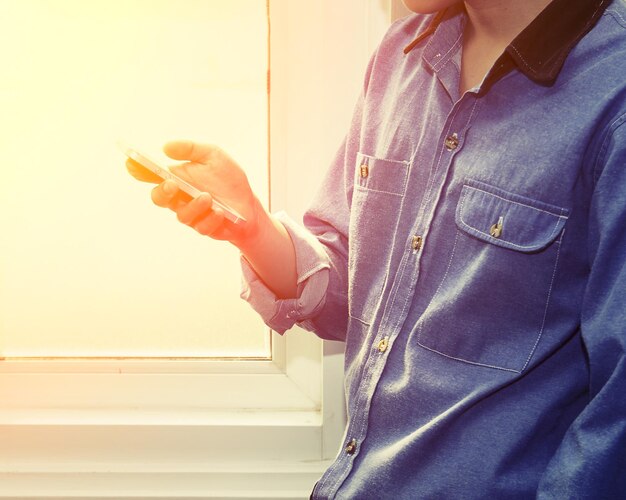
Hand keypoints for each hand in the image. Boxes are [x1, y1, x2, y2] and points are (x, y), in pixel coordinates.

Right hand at [127, 140, 263, 245]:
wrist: (249, 203)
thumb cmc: (228, 179)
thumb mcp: (214, 155)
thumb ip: (191, 149)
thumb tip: (166, 147)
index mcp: (177, 177)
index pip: (152, 175)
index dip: (139, 170)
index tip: (132, 163)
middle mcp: (180, 197)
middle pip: (159, 198)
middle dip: (162, 192)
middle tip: (172, 184)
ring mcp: (191, 214)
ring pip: (182, 215)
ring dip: (194, 205)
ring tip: (207, 197)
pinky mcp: (205, 227)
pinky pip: (202, 227)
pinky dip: (211, 219)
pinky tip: (220, 211)